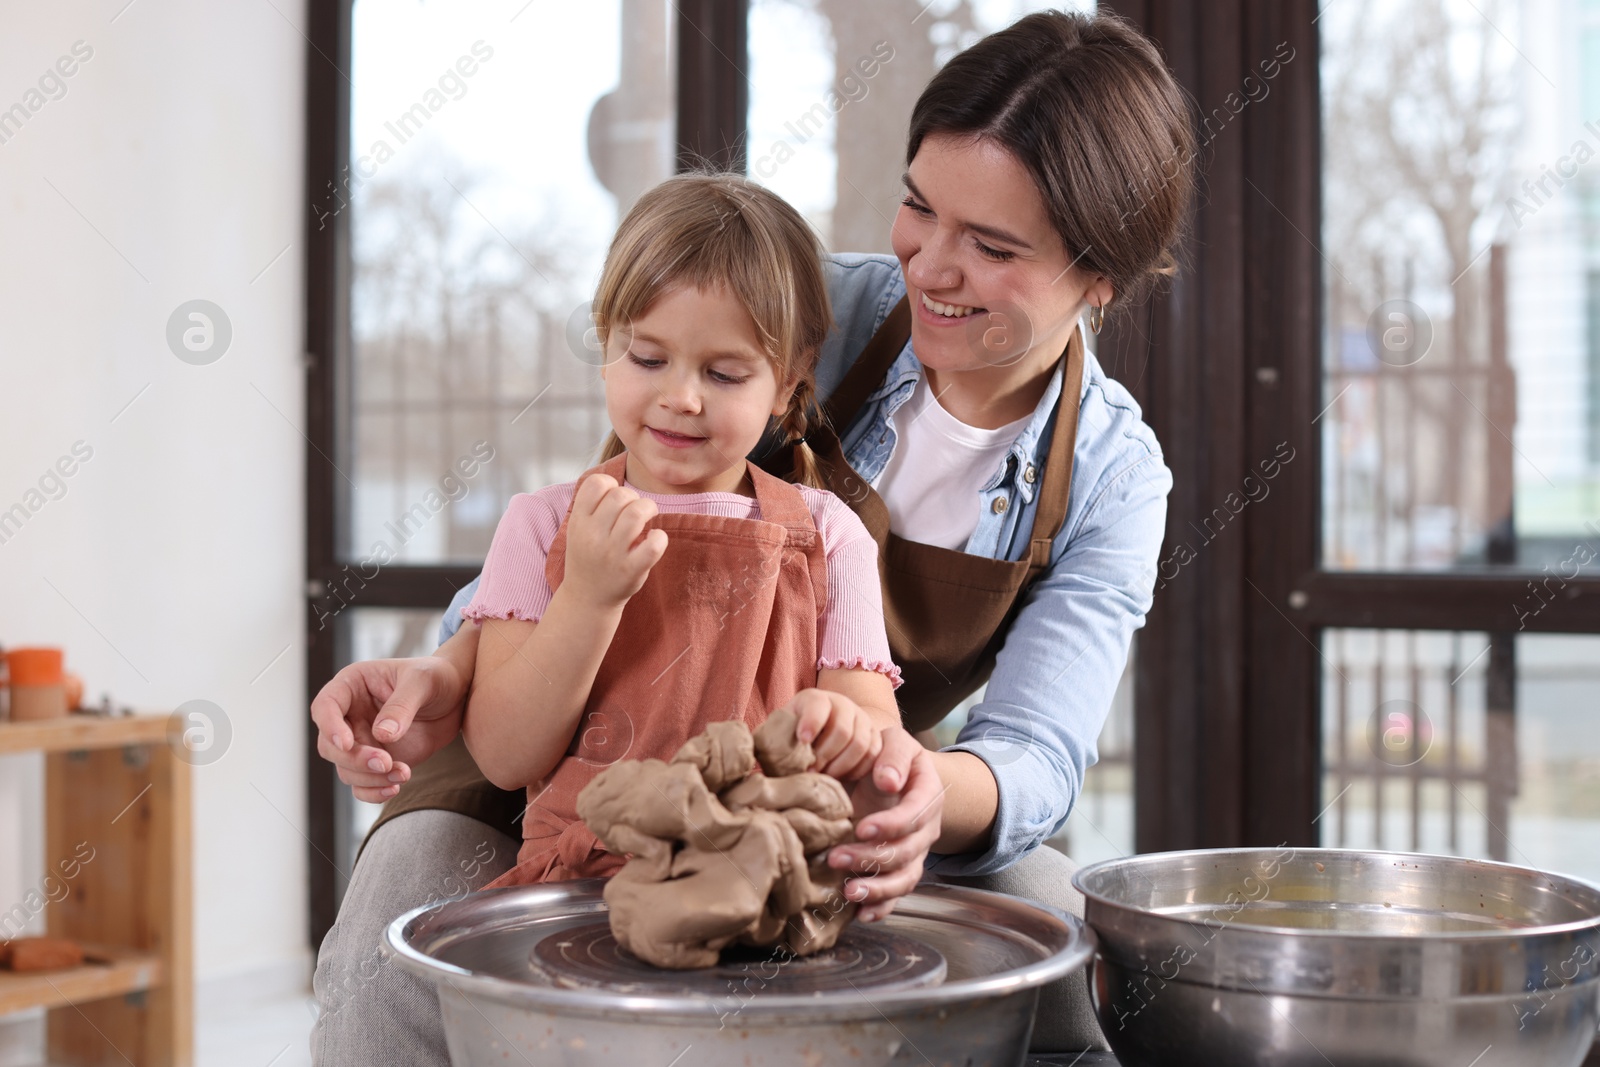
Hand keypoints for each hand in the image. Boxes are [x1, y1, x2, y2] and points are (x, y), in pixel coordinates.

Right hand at [310, 653, 468, 802]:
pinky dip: (374, 792)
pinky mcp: (377, 760)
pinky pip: (362, 784)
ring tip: (404, 773)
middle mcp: (350, 715)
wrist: (457, 697)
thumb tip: (382, 735)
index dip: (329, 727)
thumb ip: (402, 705)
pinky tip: (395, 788)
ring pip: (346, 769)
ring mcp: (362, 740)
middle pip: (330, 745)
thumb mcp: (423, 681)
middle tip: (385, 763)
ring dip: (369, 778)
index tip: (347, 744)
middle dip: (354, 759)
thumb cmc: (437, 677)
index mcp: (352, 685)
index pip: (325, 706)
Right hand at [564, 474, 667, 607]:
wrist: (587, 599)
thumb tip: (616, 480)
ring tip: (649, 519)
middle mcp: (593, 536)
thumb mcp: (578, 529)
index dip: (611, 485)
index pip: (596, 484)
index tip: (615, 500)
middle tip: (636, 511)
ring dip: (649, 510)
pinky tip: (654, 539)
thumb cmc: (589, 557)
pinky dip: (660, 537)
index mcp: (579, 522)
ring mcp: (612, 554)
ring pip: (637, 513)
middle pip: (620, 495)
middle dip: (634, 498)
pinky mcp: (631, 570)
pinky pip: (654, 545)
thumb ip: (592, 505)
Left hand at [784, 687, 883, 781]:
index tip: (802, 741)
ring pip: (860, 744)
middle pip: (841, 729)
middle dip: (825, 755)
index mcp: (815, 699)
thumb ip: (774, 739)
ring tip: (824, 777)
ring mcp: (861, 719)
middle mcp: (842, 704)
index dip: (811, 722)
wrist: (821, 739)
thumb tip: (760, 750)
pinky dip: (856, 771)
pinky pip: (872, 756)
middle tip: (810, 772)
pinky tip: (840, 777)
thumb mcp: (780, 734)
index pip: (817, 704)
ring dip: (840, 766)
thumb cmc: (793, 740)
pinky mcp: (875, 737)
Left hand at [825, 727, 943, 922]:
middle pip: (905, 852)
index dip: (891, 825)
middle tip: (835, 858)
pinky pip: (896, 894)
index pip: (914, 815)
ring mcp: (914, 852)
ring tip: (848, 893)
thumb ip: (893, 755)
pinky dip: (881, 907)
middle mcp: (925, 829)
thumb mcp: (894, 742)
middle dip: (871, 858)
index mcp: (927, 795)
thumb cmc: (888, 756)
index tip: (861, 828)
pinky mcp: (900, 869)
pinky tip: (860, 914)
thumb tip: (889, 782)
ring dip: (876, 889)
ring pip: (903, 879)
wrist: (892, 773)